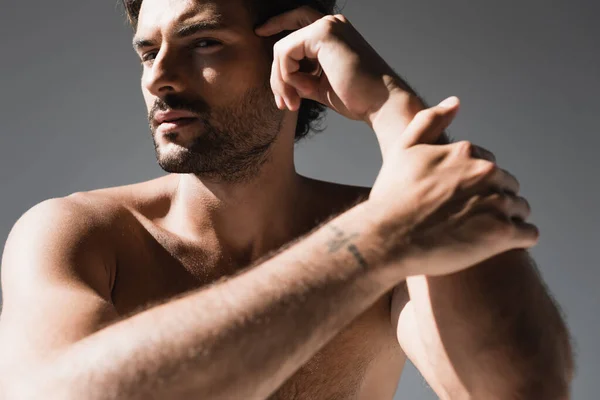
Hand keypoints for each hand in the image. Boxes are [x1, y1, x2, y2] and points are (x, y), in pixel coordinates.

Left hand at [255, 6, 399, 120]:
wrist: (379, 104)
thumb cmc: (356, 98)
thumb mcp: (320, 86)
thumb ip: (300, 77)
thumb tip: (279, 81)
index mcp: (334, 33)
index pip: (297, 21)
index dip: (276, 24)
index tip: (259, 32)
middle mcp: (331, 24)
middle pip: (285, 42)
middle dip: (277, 75)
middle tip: (283, 103)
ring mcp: (327, 26)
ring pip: (282, 50)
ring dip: (282, 81)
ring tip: (296, 102)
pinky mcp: (322, 34)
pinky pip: (285, 54)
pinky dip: (288, 77)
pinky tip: (303, 92)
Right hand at [369, 97, 538, 276]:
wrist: (387, 238)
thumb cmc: (392, 197)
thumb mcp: (402, 148)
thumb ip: (430, 120)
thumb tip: (455, 102)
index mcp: (467, 152)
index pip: (490, 166)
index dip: (475, 184)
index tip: (458, 200)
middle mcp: (486, 173)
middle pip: (508, 186)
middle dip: (493, 200)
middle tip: (468, 220)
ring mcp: (496, 203)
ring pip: (519, 209)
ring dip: (504, 220)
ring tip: (479, 235)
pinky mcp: (502, 233)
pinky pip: (528, 234)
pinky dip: (517, 240)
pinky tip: (497, 245)